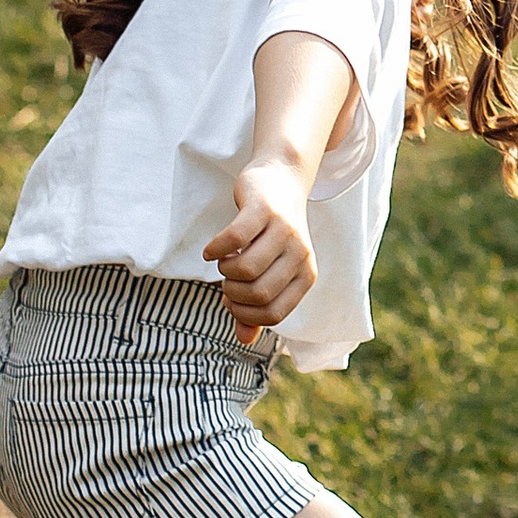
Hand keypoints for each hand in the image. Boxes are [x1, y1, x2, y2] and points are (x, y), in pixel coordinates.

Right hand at [205, 152, 318, 342]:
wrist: (282, 178)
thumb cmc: (272, 232)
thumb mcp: (271, 270)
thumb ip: (257, 305)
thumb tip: (245, 339)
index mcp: (306, 274)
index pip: (274, 314)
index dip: (245, 313)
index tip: (232, 300)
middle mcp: (301, 254)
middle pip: (258, 294)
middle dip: (232, 293)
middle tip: (227, 278)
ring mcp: (285, 230)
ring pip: (247, 269)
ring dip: (225, 271)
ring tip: (225, 261)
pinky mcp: (264, 209)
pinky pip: (235, 239)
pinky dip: (216, 249)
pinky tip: (211, 249)